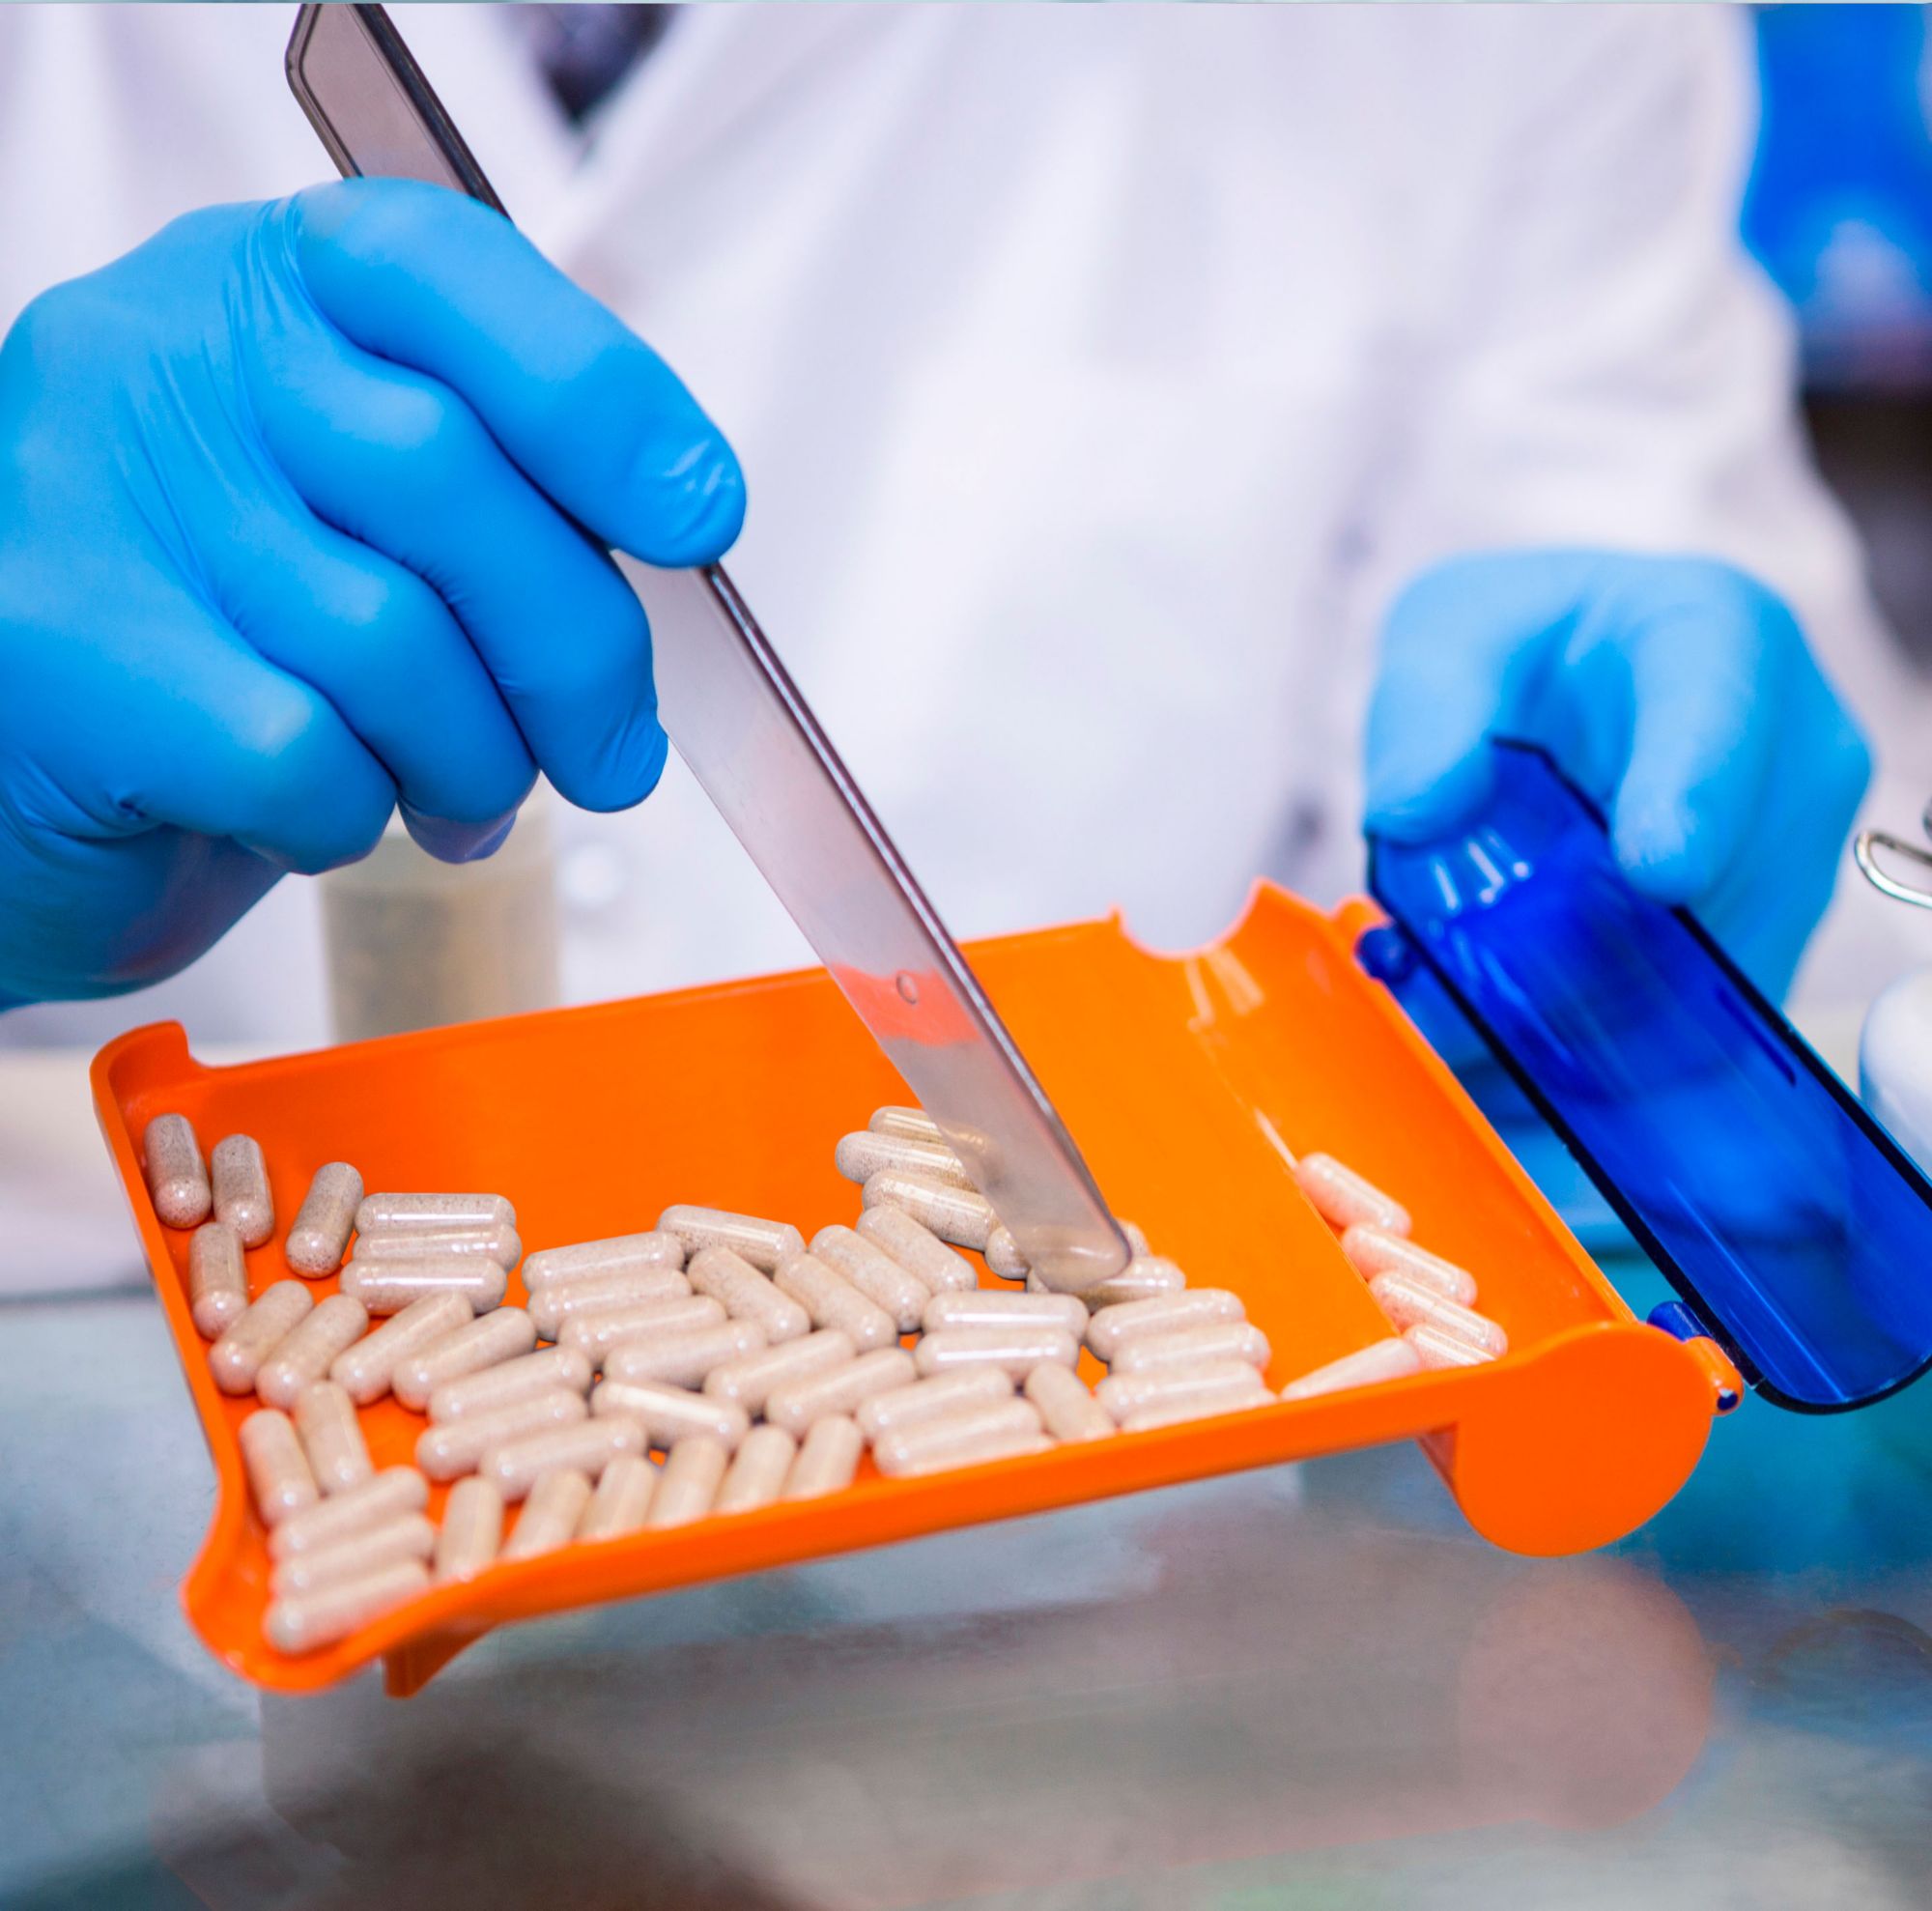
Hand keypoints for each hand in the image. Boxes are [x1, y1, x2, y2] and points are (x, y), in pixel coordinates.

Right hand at [0, 179, 742, 1004]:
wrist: (27, 776)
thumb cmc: (226, 641)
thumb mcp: (368, 523)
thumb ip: (496, 498)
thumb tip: (677, 531)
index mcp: (266, 293)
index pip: (449, 275)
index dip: (604, 403)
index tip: (700, 516)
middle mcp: (166, 357)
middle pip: (450, 477)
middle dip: (576, 653)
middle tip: (609, 754)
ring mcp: (91, 492)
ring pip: (389, 639)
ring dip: (471, 760)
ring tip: (455, 797)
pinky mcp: (60, 649)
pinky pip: (303, 752)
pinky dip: (354, 815)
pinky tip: (327, 814)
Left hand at [1364, 550, 1870, 1236]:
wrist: (1552, 686)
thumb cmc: (1512, 649)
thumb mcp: (1445, 640)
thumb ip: (1425, 712)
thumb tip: (1415, 808)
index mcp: (1716, 636)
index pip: (1722, 711)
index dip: (1695, 796)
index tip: (1654, 872)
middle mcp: (1785, 750)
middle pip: (1731, 874)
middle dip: (1604, 956)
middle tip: (1473, 1010)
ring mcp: (1788, 855)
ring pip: (1715, 969)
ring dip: (1591, 1019)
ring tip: (1460, 1036)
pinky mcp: (1759, 940)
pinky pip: (1699, 1021)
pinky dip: (1600, 1053)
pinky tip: (1504, 1065)